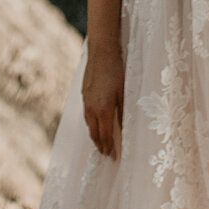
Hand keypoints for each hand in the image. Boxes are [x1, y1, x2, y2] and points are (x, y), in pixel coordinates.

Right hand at [81, 44, 124, 159]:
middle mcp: (91, 108)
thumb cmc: (117, 71)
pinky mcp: (84, 95)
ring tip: (101, 143)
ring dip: (95, 136)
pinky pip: (87, 115)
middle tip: (106, 155)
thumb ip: (123, 113)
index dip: (109, 147)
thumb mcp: (124, 93)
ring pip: (89, 125)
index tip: (113, 157)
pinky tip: (96, 124)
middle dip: (100, 146)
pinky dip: (91, 124)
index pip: (105, 135)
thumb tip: (123, 130)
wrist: (102, 52)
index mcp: (103, 109)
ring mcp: (86, 102)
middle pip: (94, 133)